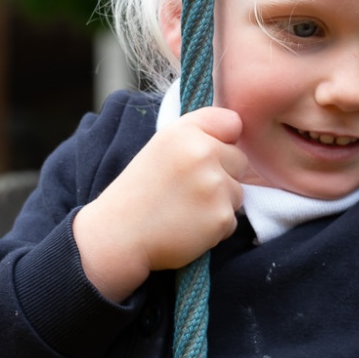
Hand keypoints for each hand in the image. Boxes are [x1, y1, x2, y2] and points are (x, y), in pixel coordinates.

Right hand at [73, 108, 245, 302]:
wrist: (118, 236)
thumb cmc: (139, 192)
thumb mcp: (160, 148)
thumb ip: (196, 136)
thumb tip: (236, 130)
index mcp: (184, 131)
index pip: (232, 122)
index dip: (222, 140)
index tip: (203, 155)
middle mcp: (202, 152)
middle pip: (240, 159)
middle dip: (223, 175)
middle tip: (187, 189)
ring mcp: (214, 185)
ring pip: (237, 192)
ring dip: (219, 203)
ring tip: (184, 210)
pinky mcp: (221, 216)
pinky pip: (232, 220)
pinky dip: (215, 228)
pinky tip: (188, 227)